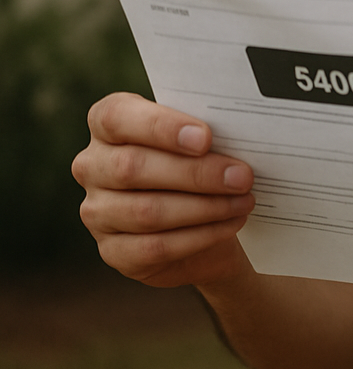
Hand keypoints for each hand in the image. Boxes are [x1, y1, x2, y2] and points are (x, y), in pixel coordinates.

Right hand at [72, 92, 255, 287]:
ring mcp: (97, 211)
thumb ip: (203, 129)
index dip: (160, 127)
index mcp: (107, 123)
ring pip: (147, 212)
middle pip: (133, 168)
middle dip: (196, 173)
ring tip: (244, 200)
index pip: (116, 117)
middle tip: (242, 176)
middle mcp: (92, 166)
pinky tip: (231, 222)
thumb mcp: (199, 136)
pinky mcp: (113, 251)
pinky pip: (155, 246)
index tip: (206, 137)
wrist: (201, 213)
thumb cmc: (198, 157)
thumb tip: (239, 131)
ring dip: (205, 207)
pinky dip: (201, 235)